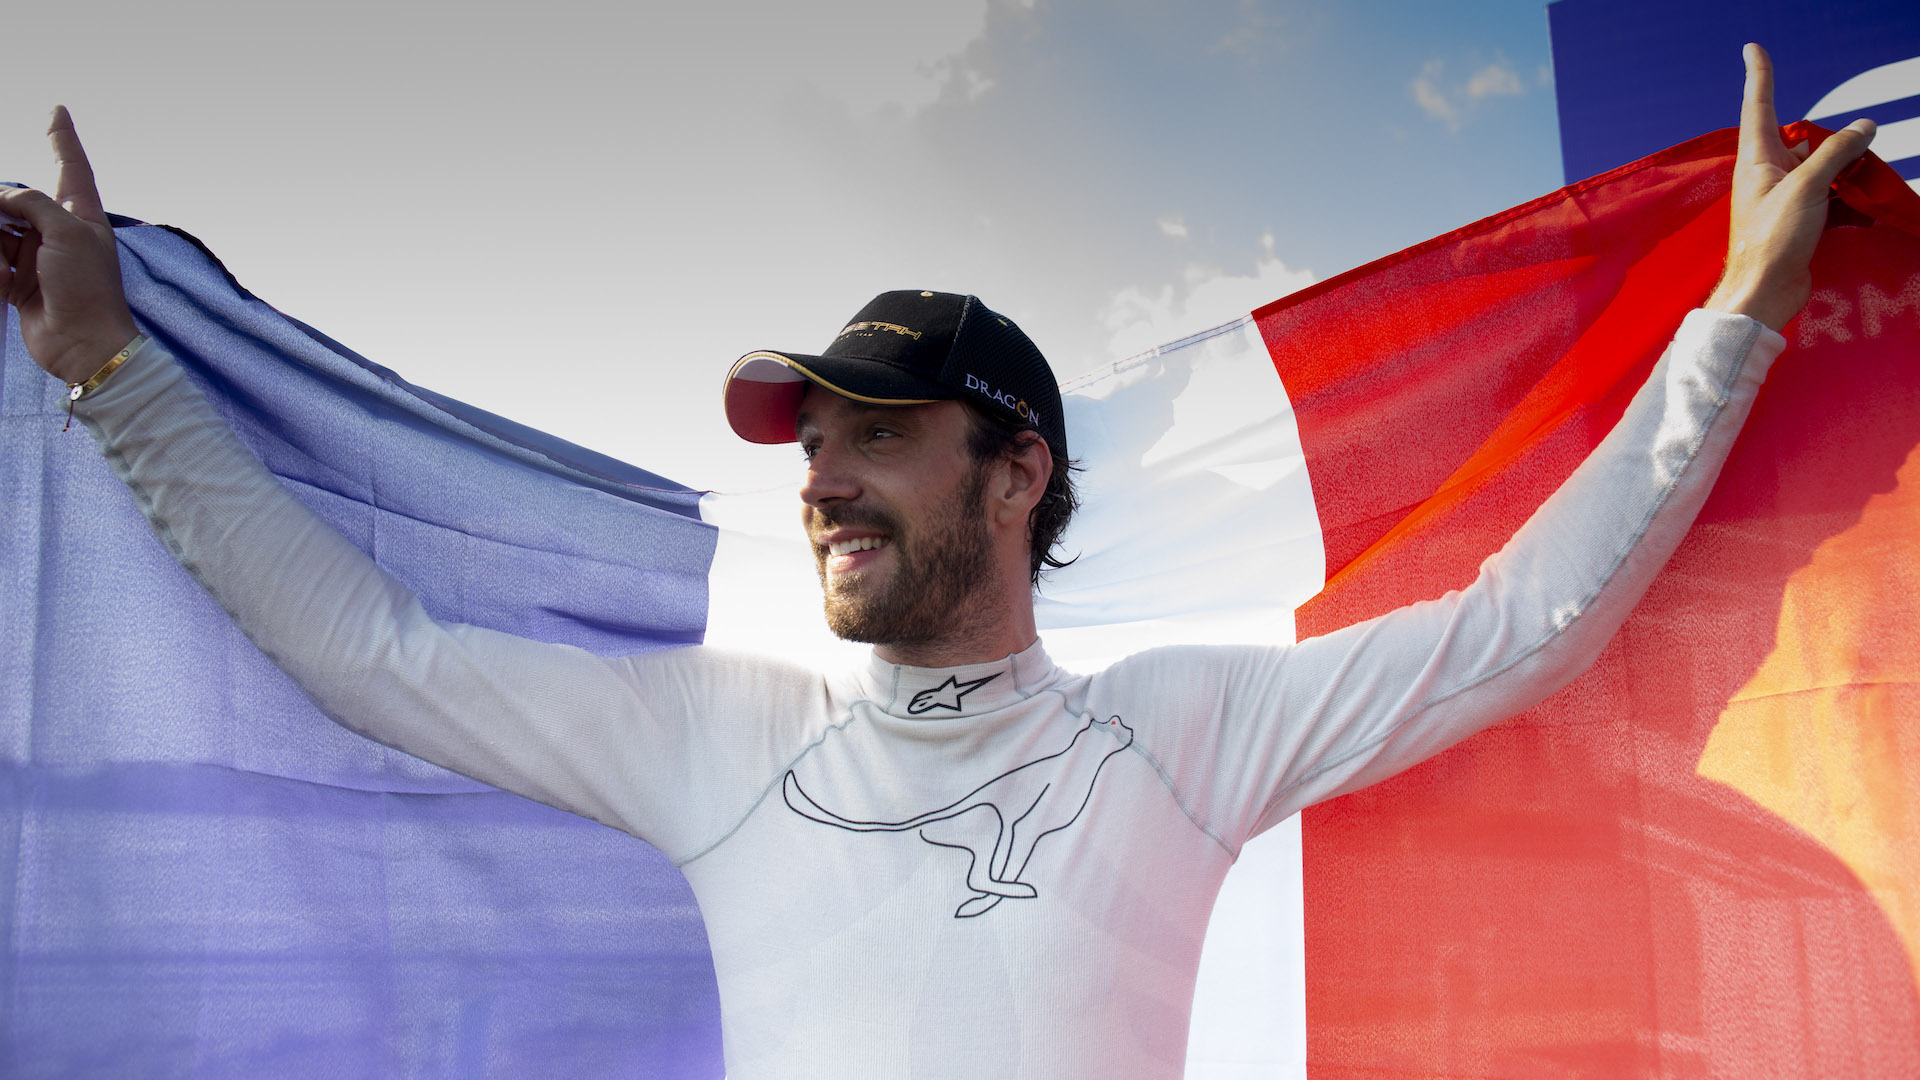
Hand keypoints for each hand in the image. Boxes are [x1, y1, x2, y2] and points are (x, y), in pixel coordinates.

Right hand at [0, 106, 140, 383]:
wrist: (84, 346)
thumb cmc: (88, 288)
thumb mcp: (68, 233)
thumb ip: (33, 203)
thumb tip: (4, 196)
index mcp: (83, 216)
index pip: (72, 167)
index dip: (62, 138)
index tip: (58, 110)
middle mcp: (61, 233)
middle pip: (18, 201)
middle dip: (1, 204)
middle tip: (8, 232)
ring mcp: (38, 258)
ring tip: (5, 263)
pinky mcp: (19, 283)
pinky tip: (0, 276)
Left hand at [1705, 44, 1875, 331]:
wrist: (1765, 293)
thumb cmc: (1773, 239)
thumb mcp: (1807, 186)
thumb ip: (1835, 152)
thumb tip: (1863, 126)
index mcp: (1756, 159)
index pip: (1759, 105)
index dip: (1759, 75)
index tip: (1753, 48)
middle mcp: (1765, 174)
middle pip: (1803, 141)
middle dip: (1832, 144)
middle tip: (1855, 153)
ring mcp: (1781, 197)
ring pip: (1821, 169)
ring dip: (1845, 174)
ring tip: (1864, 183)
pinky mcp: (1796, 220)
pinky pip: (1827, 197)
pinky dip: (1846, 199)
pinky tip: (1863, 208)